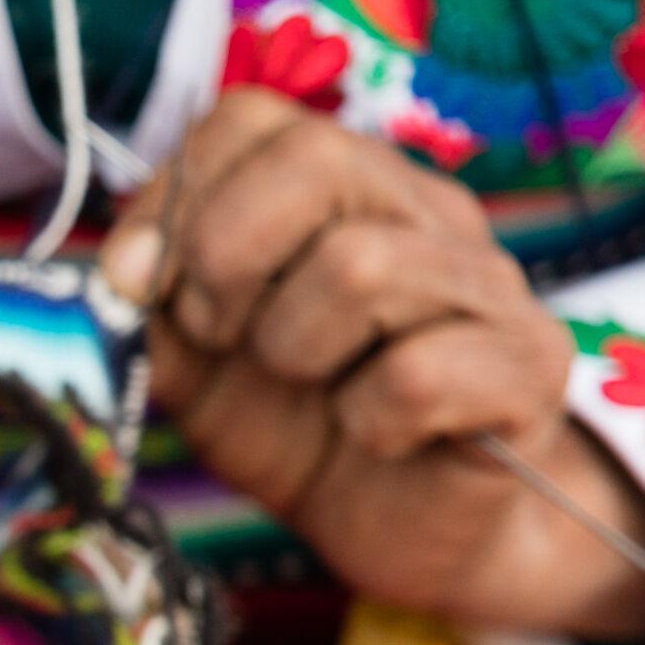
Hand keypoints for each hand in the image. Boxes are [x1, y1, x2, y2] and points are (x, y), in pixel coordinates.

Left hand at [98, 88, 644, 638]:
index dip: (172, 203)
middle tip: (222, 338)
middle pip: (314, 159)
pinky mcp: (528, 366)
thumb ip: (146, 309)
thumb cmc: (289, 423)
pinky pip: (419, 373)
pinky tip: (376, 435)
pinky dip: (370, 420)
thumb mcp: (187, 362)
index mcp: (337, 188)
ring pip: (360, 265)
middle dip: (225, 261)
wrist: (392, 524)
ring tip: (308, 387)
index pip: (247, 120)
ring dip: (292, 348)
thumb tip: (116, 277)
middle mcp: (420, 211)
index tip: (147, 290)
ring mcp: (485, 281)